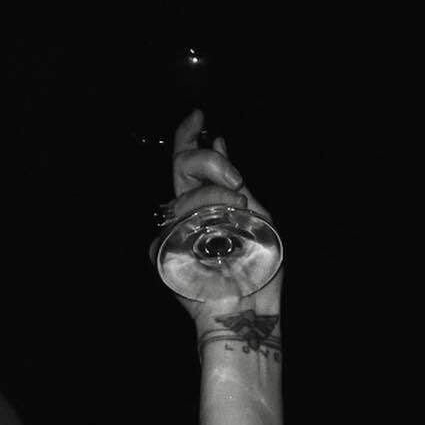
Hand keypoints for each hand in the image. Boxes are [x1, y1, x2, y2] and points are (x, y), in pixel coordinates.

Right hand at [156, 109, 280, 325]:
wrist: (251, 308)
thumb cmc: (259, 268)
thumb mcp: (258, 215)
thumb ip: (234, 184)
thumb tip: (219, 142)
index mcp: (208, 203)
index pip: (189, 163)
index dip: (189, 136)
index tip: (200, 116)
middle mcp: (189, 214)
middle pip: (182, 166)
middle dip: (207, 162)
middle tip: (235, 179)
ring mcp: (176, 232)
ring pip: (186, 194)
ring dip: (217, 197)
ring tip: (239, 215)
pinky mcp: (164, 253)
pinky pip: (172, 226)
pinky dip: (201, 224)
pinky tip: (216, 238)